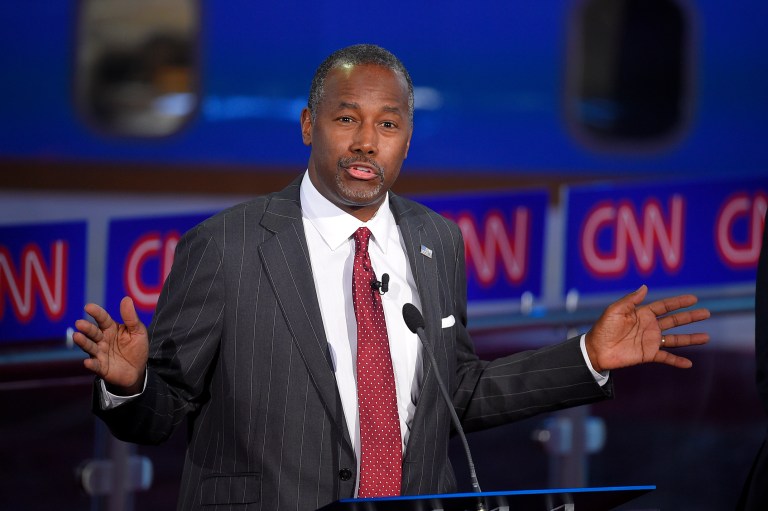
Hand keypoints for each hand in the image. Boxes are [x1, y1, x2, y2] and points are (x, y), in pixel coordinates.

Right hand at [73, 296, 148, 394]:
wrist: (138, 370)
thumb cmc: (136, 348)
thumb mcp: (138, 331)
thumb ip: (131, 317)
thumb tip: (126, 299)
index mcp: (111, 329)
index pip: (102, 318)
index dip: (96, 312)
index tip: (88, 307)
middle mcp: (102, 340)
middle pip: (93, 332)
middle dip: (86, 328)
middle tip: (80, 323)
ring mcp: (100, 353)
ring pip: (89, 347)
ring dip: (83, 342)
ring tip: (77, 336)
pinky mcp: (101, 367)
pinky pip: (95, 365)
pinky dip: (91, 364)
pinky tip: (87, 362)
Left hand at [585, 285, 709, 372]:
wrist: (596, 350)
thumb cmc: (603, 328)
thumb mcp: (615, 310)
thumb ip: (631, 300)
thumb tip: (645, 287)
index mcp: (642, 314)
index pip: (665, 306)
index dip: (679, 302)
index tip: (694, 298)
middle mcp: (649, 326)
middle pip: (674, 321)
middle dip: (690, 317)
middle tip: (706, 313)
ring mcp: (650, 341)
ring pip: (675, 339)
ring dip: (690, 338)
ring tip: (706, 337)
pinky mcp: (648, 354)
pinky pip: (666, 357)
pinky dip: (677, 361)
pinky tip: (689, 363)